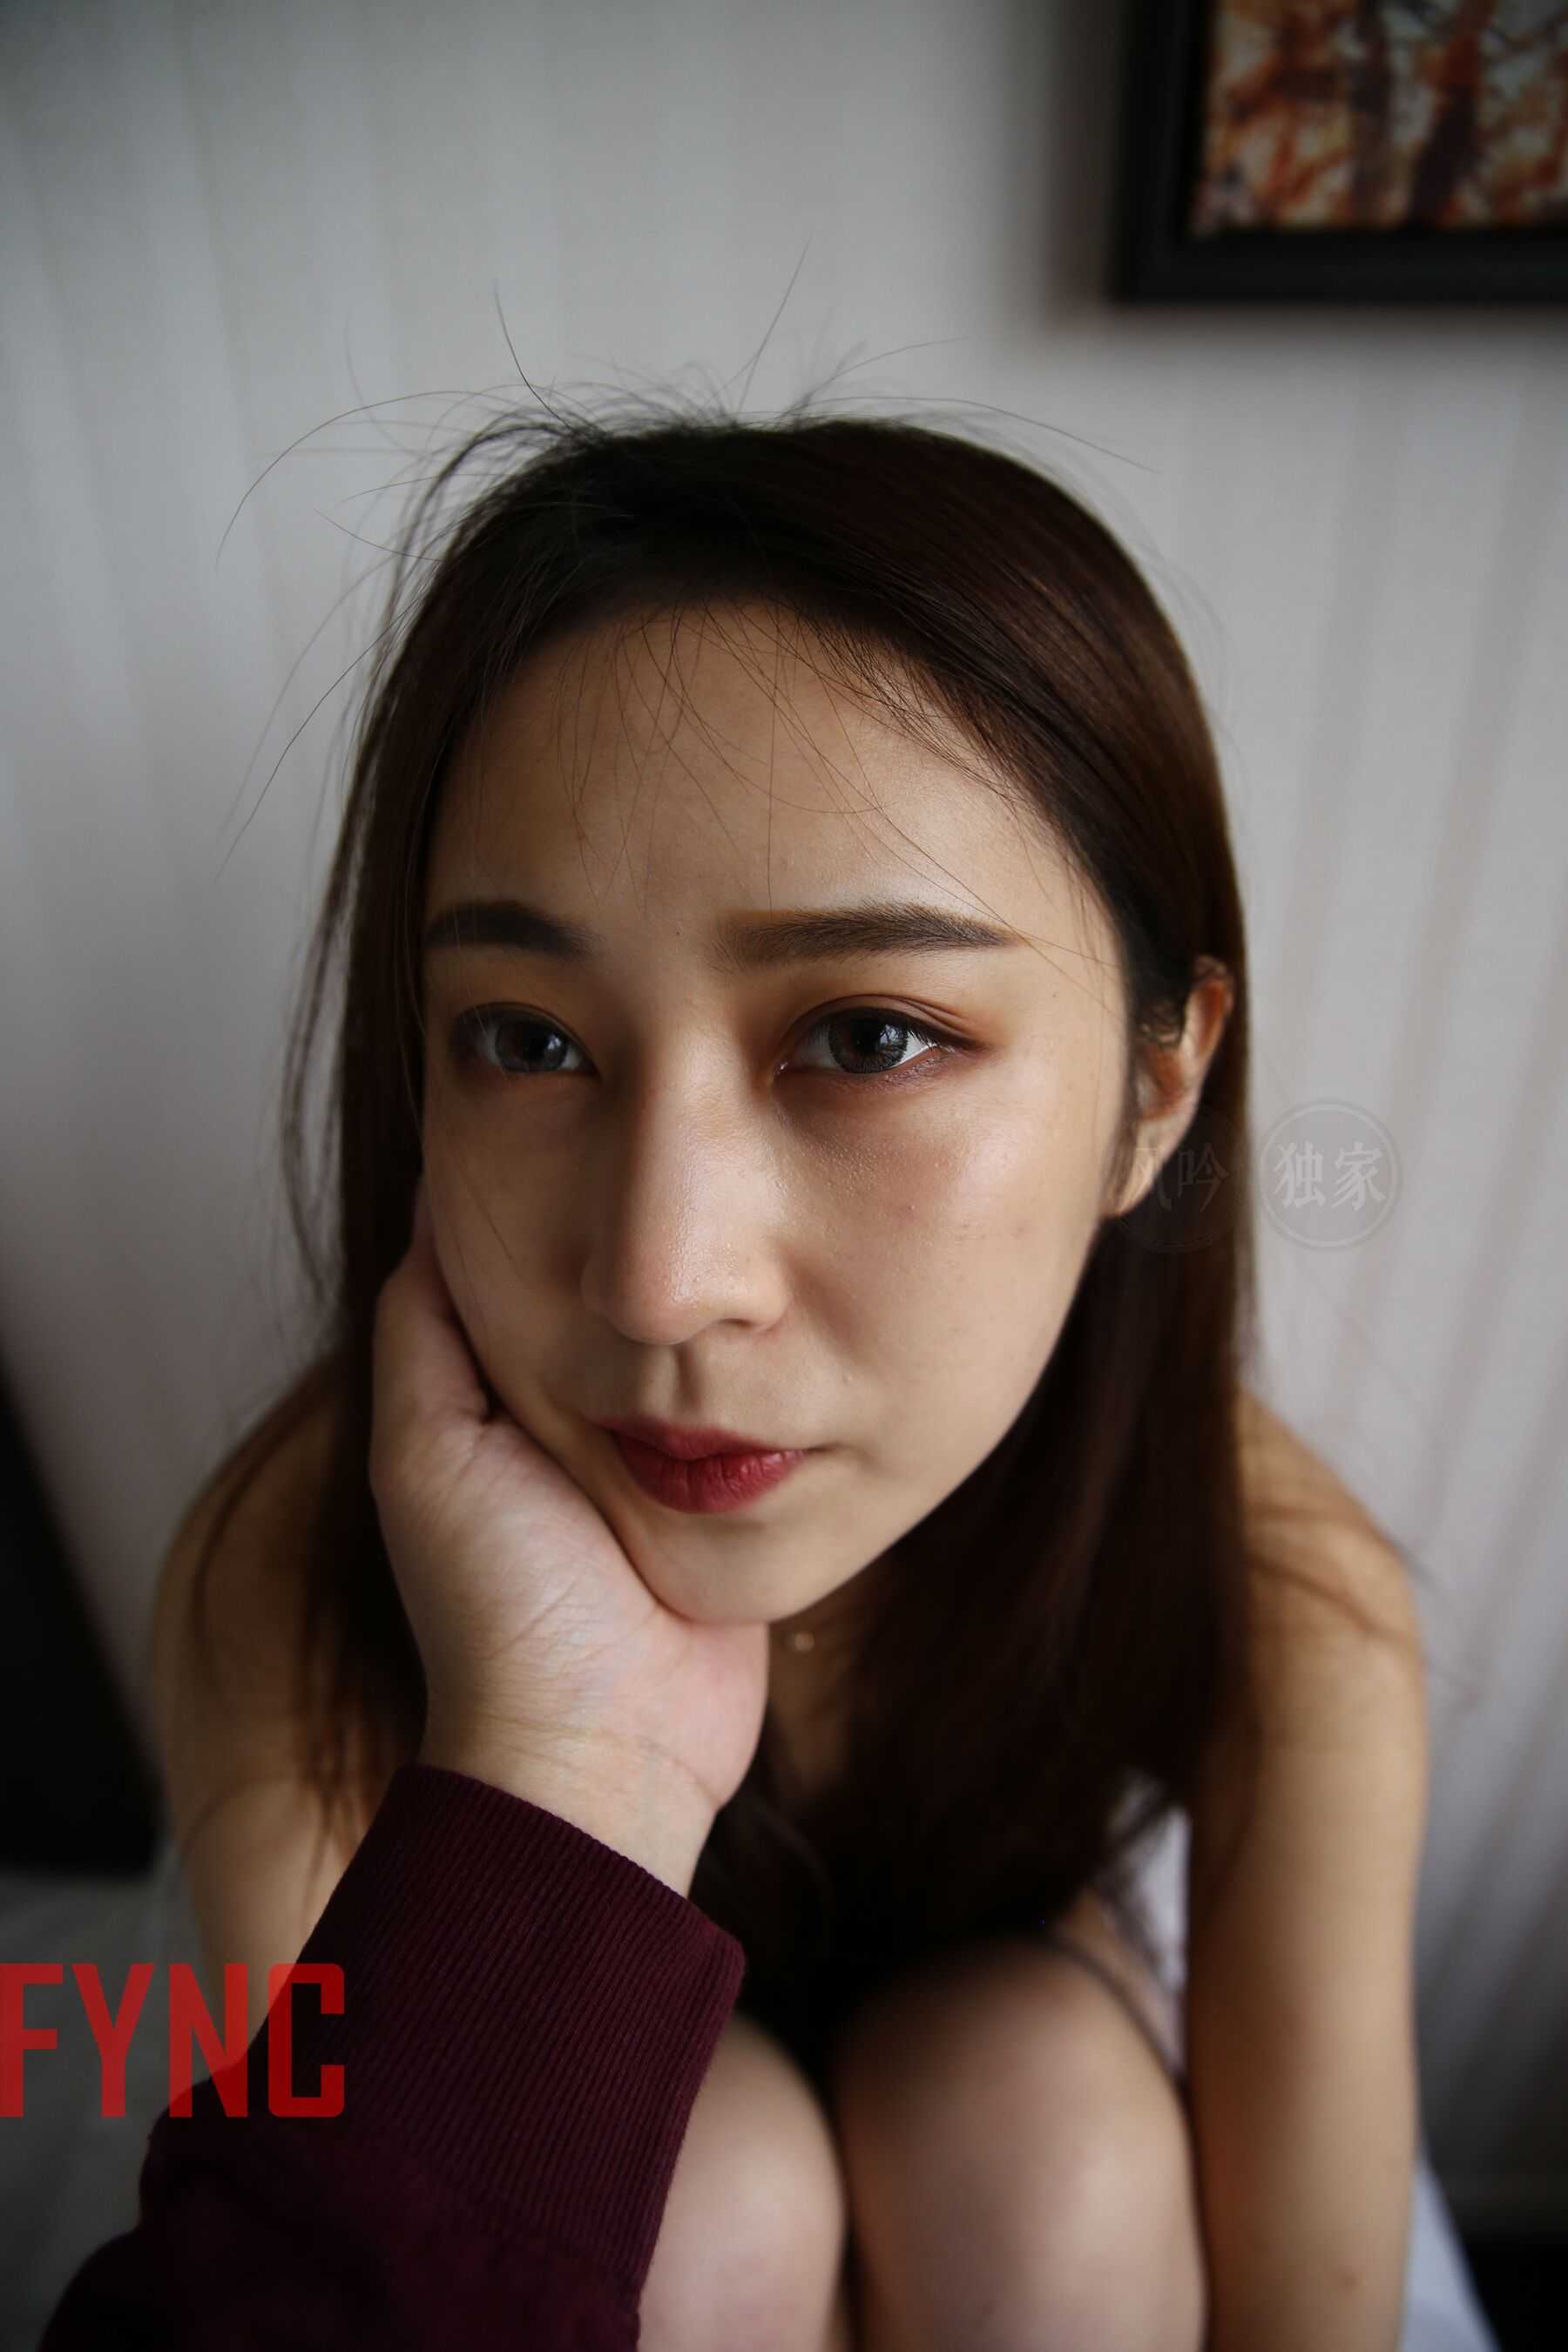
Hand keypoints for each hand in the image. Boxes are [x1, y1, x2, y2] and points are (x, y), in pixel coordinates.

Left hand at [368, 1178, 770, 1889]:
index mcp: (491, 1405)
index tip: (594, 1114)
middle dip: (646, 1240)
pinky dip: (769, 1367)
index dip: (549, 1199)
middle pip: (615, 1296)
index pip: (521, 1270)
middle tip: (701, 1141)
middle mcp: (573, 1423)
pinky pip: (754, 1407)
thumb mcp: (428, 1455)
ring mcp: (660, 1460)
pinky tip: (805, 1304)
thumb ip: (421, 1335)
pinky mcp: (731, 1497)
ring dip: (719, 1299)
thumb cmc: (502, 1610)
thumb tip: (433, 1205)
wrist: (607, 1750)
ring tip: (766, 1204)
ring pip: (691, 1343)